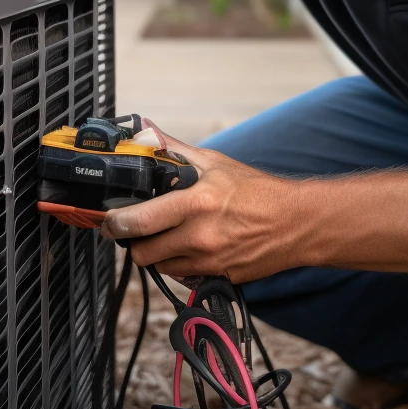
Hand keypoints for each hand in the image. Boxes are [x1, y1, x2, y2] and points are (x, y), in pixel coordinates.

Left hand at [101, 124, 308, 283]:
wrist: (297, 223)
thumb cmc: (258, 191)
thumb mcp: (215, 163)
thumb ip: (173, 149)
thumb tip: (146, 131)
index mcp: (196, 204)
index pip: (138, 222)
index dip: (115, 223)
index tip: (110, 219)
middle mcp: (199, 237)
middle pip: (142, 253)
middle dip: (135, 241)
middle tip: (138, 228)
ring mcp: (209, 262)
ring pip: (160, 267)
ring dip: (158, 253)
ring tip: (169, 235)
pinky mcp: (219, 277)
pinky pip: (183, 276)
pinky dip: (180, 264)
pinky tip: (192, 247)